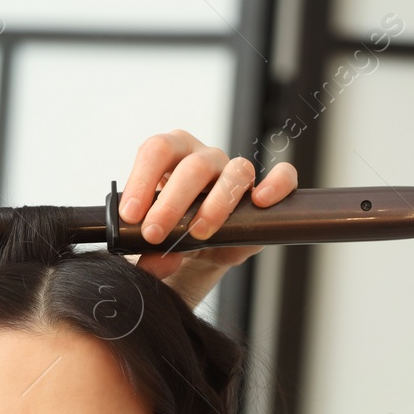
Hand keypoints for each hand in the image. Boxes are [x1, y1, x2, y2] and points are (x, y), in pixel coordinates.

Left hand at [117, 130, 298, 303]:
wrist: (194, 258)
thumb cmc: (169, 237)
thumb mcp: (152, 246)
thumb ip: (150, 253)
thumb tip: (154, 264)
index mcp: (171, 157)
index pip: (157, 150)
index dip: (142, 180)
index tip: (130, 215)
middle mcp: (204, 161)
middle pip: (193, 166)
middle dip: (171, 202)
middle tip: (154, 233)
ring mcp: (235, 174)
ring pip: (236, 171)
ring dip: (215, 204)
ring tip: (198, 233)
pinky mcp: (264, 192)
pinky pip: (282, 175)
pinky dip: (276, 184)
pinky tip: (260, 201)